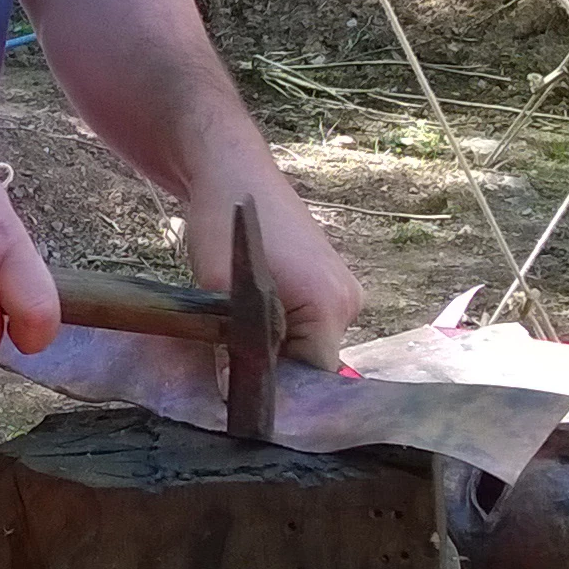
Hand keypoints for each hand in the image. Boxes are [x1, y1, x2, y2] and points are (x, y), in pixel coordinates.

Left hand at [184, 167, 361, 371]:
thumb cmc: (227, 225)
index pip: (313, 377)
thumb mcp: (220, 290)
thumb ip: (232, 348)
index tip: (240, 390)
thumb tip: (231, 396)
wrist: (231, 172)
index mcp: (332, 306)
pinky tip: (251, 315)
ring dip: (273, 346)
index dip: (277, 391)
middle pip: (312, 363)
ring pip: (307, 344)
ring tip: (236, 330)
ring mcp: (341, 291)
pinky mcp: (327, 283)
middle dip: (273, 368)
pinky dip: (279, 327)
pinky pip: (306, 323)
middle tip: (229, 360)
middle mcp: (348, 303)